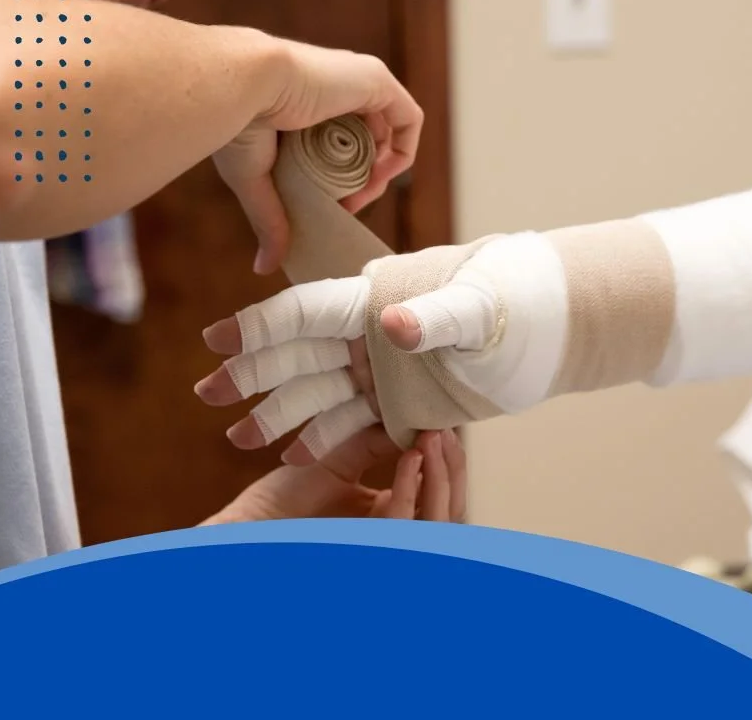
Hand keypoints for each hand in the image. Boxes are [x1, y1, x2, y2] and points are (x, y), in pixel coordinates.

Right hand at [194, 250, 499, 462]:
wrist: (542, 327)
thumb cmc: (510, 303)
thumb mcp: (476, 309)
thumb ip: (434, 316)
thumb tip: (390, 324)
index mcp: (376, 299)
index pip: (306, 309)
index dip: (260, 324)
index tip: (216, 339)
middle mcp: (369, 335)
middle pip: (299, 353)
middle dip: (253, 373)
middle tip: (209, 393)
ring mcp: (382, 370)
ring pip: (319, 393)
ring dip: (279, 413)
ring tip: (239, 437)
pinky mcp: (402, 401)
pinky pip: (353, 422)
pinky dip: (322, 437)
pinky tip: (293, 452)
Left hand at [201, 427, 466, 524]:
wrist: (242, 530)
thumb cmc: (279, 502)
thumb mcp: (337, 461)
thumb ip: (377, 443)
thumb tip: (416, 418)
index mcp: (389, 520)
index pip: (435, 497)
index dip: (448, 464)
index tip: (446, 425)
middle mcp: (393, 539)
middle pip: (447, 512)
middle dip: (452, 470)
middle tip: (446, 431)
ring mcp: (382, 549)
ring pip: (436, 523)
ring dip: (440, 478)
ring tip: (433, 439)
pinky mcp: (365, 552)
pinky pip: (402, 525)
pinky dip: (411, 489)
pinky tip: (410, 457)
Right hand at [213, 42, 423, 274]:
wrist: (242, 86)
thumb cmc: (236, 122)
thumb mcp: (255, 179)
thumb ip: (269, 219)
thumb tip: (265, 267)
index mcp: (306, 102)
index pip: (339, 145)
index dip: (343, 181)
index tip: (332, 205)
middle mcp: (334, 88)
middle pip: (366, 142)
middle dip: (362, 181)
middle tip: (345, 205)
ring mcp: (356, 81)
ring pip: (387, 134)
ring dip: (381, 173)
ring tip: (359, 195)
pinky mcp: (375, 79)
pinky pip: (408, 119)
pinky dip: (403, 151)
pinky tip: (380, 175)